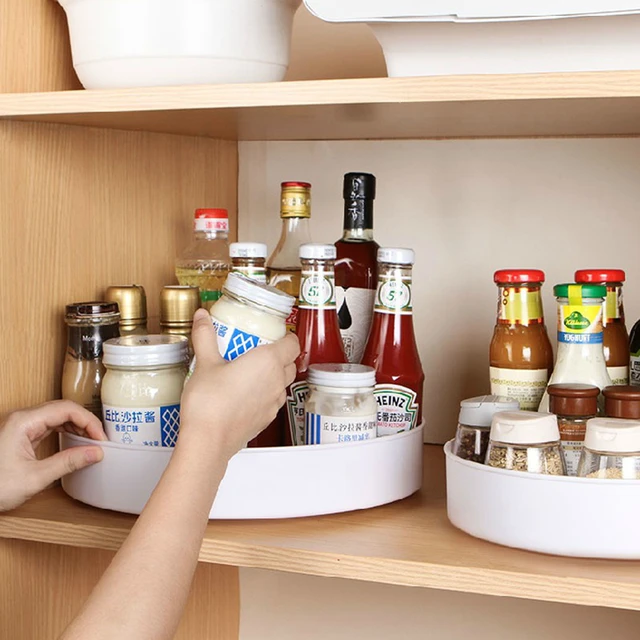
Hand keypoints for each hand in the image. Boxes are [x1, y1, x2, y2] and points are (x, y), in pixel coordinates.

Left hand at [0, 400, 106, 511]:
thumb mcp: (35, 478)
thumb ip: (68, 463)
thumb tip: (95, 453)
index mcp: (24, 422)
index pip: (67, 409)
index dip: (89, 422)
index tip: (101, 439)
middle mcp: (21, 418)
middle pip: (62, 409)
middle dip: (85, 422)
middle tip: (99, 440)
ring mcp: (19, 425)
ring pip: (56, 415)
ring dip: (76, 426)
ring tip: (90, 441)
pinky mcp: (19, 435)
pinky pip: (47, 425)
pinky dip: (64, 431)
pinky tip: (73, 441)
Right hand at [180, 309, 298, 459]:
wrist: (208, 441)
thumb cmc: (210, 404)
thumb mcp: (205, 363)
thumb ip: (205, 336)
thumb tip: (203, 318)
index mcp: (268, 362)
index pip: (293, 343)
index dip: (286, 336)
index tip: (273, 332)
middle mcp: (276, 382)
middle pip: (290, 363)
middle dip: (278, 354)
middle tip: (256, 348)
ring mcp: (273, 403)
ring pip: (281, 383)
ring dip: (272, 375)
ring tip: (248, 370)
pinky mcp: (265, 419)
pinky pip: (271, 400)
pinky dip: (263, 394)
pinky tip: (242, 392)